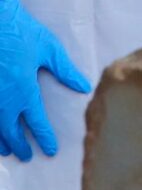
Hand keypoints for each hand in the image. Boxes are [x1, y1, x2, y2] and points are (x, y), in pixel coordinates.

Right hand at [0, 0, 89, 160]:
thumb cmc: (21, 32)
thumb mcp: (49, 50)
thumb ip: (65, 71)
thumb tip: (84, 86)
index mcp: (24, 91)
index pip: (37, 123)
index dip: (44, 139)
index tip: (51, 151)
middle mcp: (3, 99)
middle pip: (11, 131)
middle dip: (20, 145)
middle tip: (27, 157)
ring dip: (0, 141)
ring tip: (6, 152)